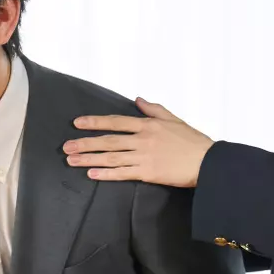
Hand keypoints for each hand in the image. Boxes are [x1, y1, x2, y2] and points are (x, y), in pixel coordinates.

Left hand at [63, 99, 214, 187]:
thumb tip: (138, 99)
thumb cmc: (192, 140)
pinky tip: (91, 174)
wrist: (206, 162)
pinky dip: (106, 174)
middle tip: (66, 146)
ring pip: (111, 157)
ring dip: (89, 159)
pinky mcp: (147, 173)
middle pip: (109, 141)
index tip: (78, 123)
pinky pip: (122, 173)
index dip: (95, 122)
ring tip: (72, 160)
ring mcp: (144, 157)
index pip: (116, 122)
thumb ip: (154, 109)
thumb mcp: (174, 119)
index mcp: (148, 125)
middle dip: (85, 143)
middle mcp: (142, 139)